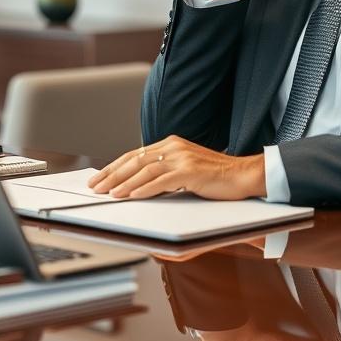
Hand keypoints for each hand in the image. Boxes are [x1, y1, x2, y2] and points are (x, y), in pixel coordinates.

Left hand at [87, 136, 265, 199]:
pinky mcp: (192, 171)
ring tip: (110, 194)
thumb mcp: (185, 169)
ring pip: (145, 170)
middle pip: (135, 160)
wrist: (245, 174)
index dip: (114, 167)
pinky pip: (163, 181)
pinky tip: (133, 196)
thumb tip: (138, 185)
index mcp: (170, 144)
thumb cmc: (216, 176)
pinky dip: (145, 189)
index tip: (99, 178)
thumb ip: (164, 172)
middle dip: (112, 174)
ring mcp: (182, 157)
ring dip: (124, 183)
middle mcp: (173, 146)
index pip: (135, 155)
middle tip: (96, 186)